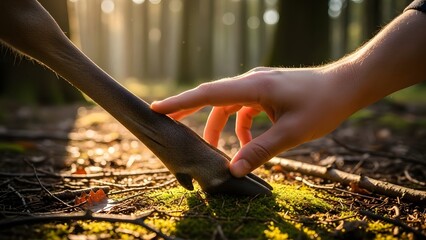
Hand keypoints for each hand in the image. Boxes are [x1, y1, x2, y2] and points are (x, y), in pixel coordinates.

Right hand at [151, 66, 355, 176]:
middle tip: (168, 124)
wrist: (345, 86)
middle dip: (190, 112)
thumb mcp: (291, 133)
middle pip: (212, 97)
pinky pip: (243, 107)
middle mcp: (252, 81)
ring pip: (227, 105)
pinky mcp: (265, 91)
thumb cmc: (322, 105)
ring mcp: (258, 84)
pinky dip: (240, 125)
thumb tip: (234, 171)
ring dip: (219, 126)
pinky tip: (247, 142)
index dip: (180, 102)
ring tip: (215, 151)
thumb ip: (260, 151)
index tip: (157, 108)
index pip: (209, 94)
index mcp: (254, 87)